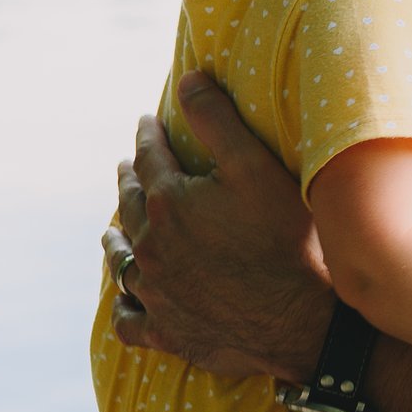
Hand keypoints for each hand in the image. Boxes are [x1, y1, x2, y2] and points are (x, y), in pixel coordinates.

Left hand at [108, 69, 332, 380]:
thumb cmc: (282, 239)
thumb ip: (216, 120)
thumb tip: (187, 78)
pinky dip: (123, 307)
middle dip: (129, 180)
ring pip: (121, 261)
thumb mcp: (254, 166)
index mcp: (168, 203)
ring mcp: (155, 293)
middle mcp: (150, 247)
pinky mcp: (166, 332)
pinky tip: (125, 301)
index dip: (148, 135)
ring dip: (116, 239)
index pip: (150, 157)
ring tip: (114, 229)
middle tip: (128, 166)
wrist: (297, 319)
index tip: (146, 121)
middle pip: (130, 204)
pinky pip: (129, 320)